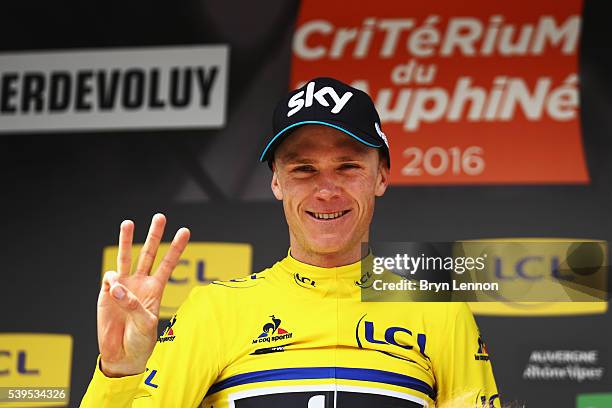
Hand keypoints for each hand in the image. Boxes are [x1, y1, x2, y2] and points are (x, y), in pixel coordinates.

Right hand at [97, 214, 189, 376]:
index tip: (185, 230)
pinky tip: (113, 288)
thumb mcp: (146, 324)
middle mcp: (140, 283)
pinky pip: (109, 279)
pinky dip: (111, 279)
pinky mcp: (106, 293)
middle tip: (160, 217)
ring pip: (126, 258)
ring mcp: (123, 286)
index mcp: (156, 289)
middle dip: (154, 235)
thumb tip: (117, 286)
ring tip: (128, 223)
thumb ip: (134, 305)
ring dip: (127, 241)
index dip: (177, 248)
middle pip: (149, 253)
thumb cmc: (141, 341)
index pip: (168, 263)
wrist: (123, 355)